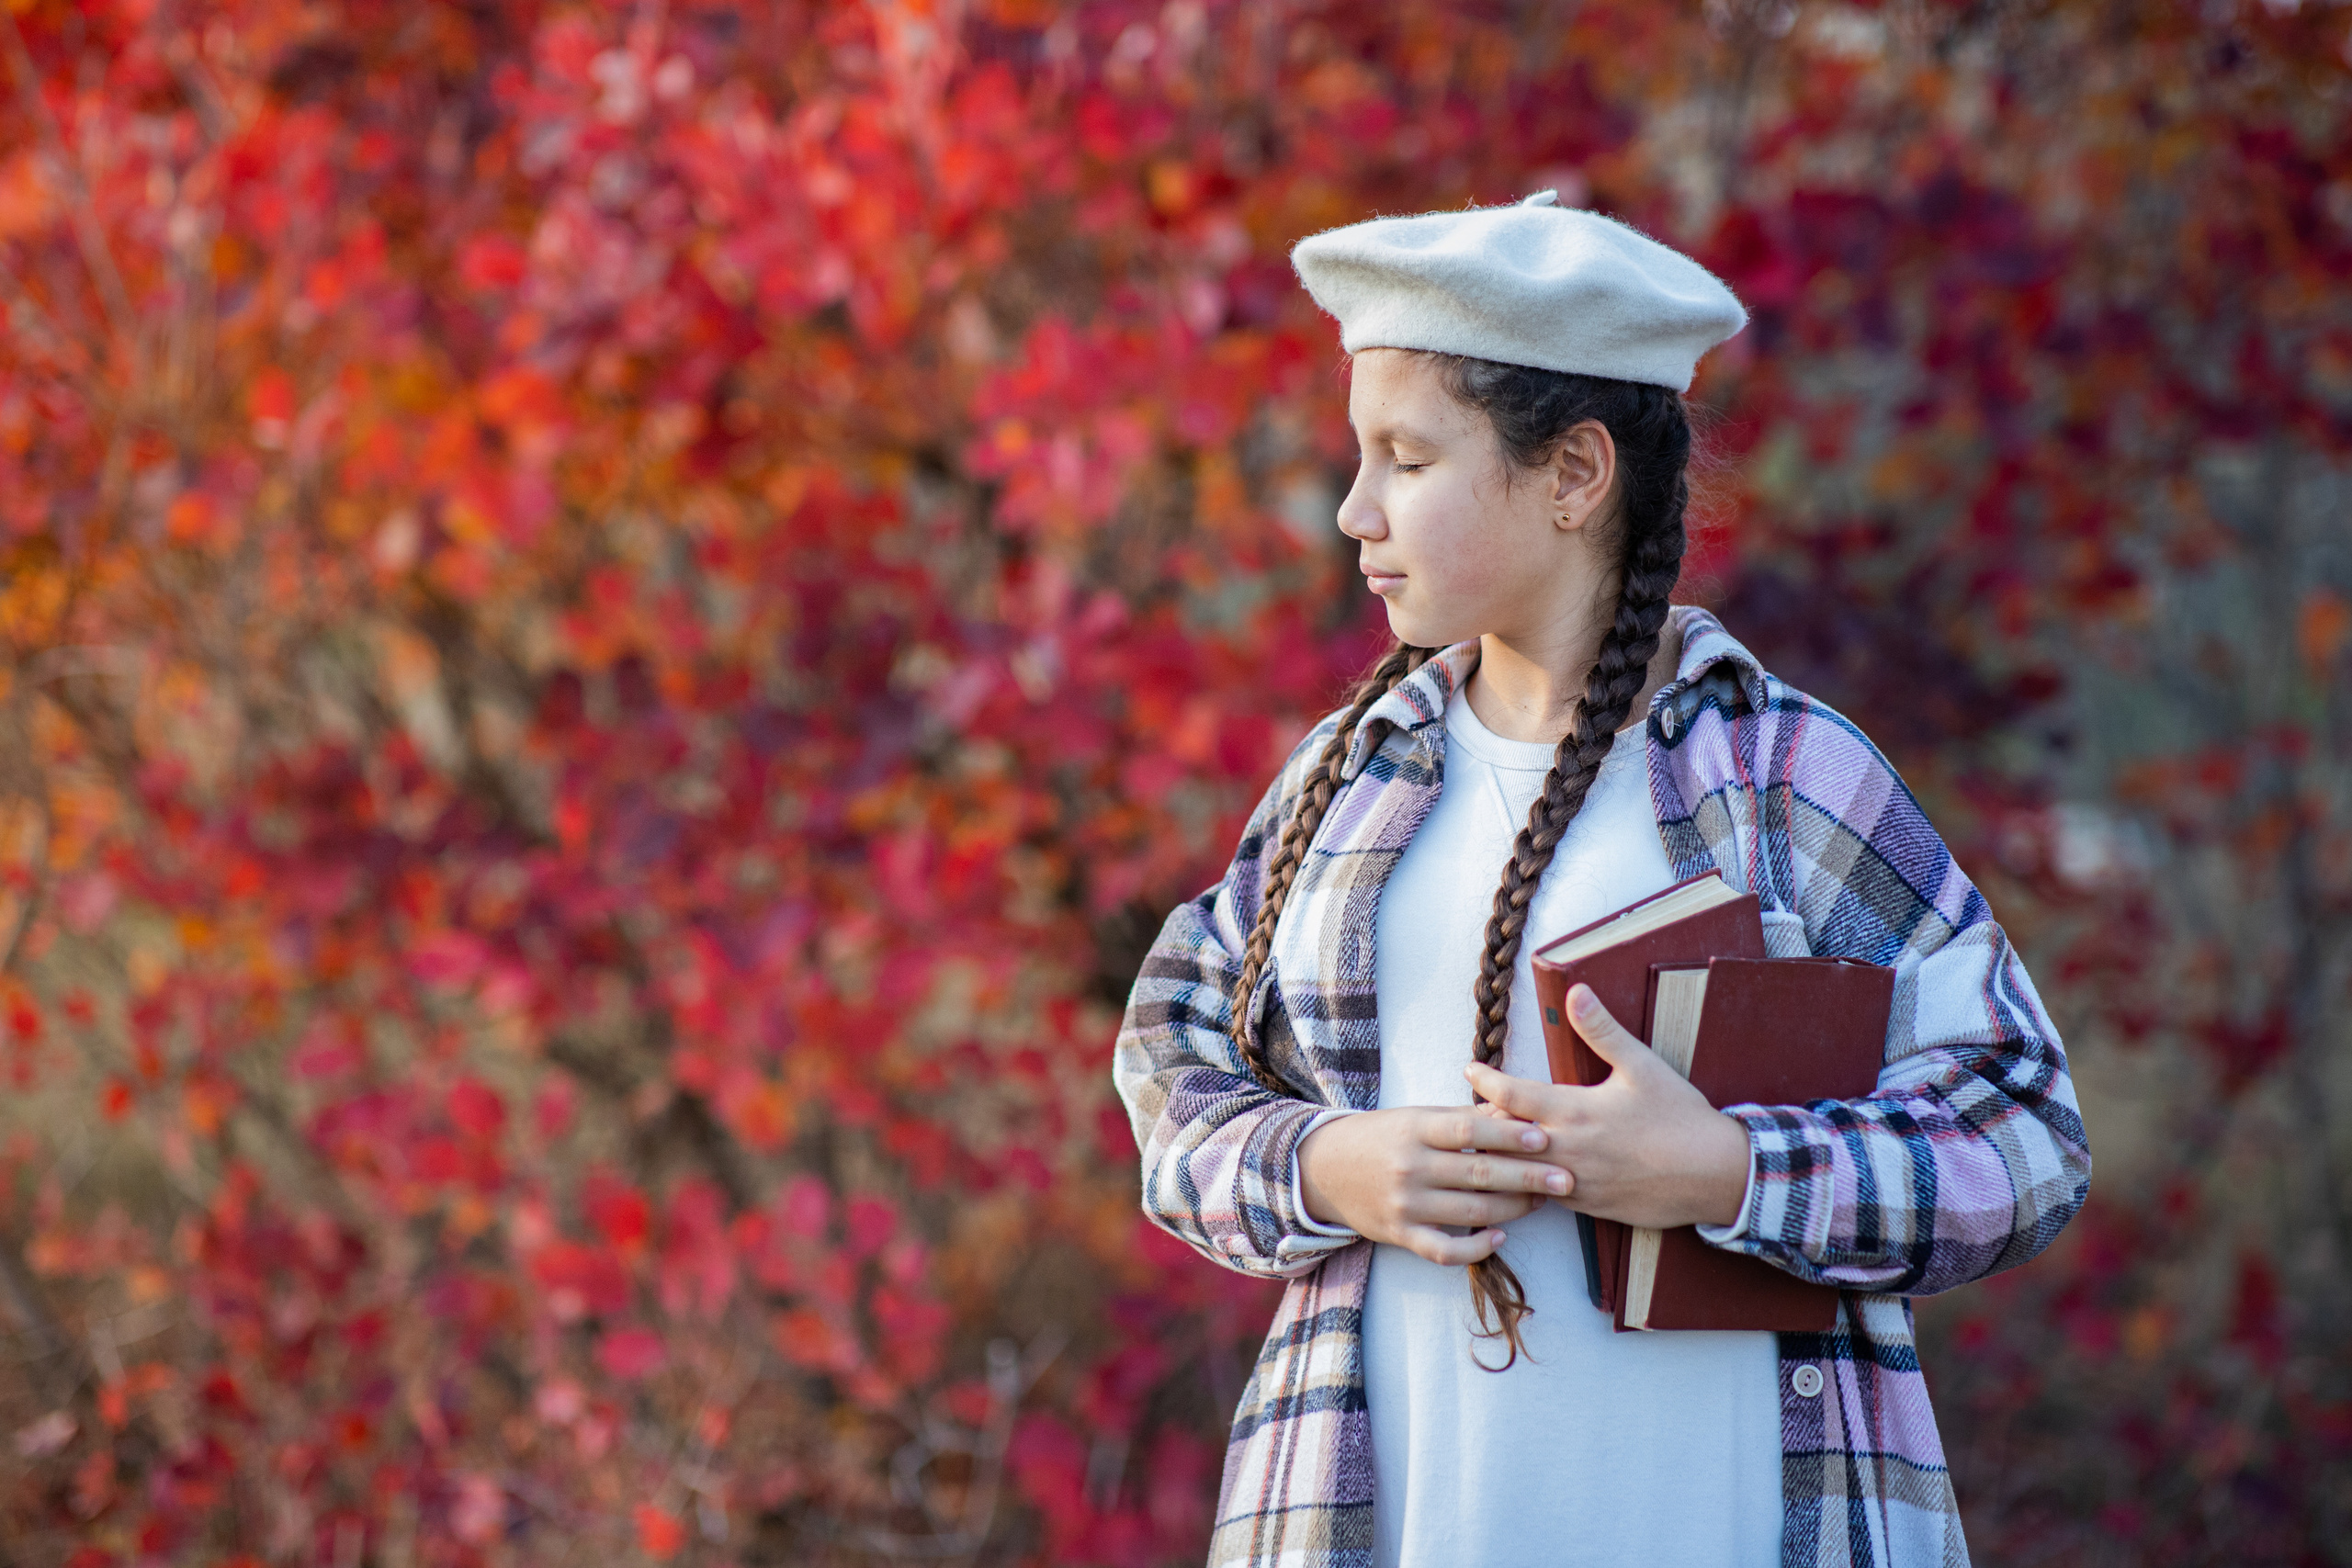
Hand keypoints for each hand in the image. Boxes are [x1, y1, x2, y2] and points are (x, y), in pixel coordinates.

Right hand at [1296, 1105, 1567, 1265]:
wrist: (1323, 1170)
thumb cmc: (1380, 1137)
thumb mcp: (1416, 1116)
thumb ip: (1463, 1119)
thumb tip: (1516, 1112)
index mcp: (1414, 1129)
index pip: (1468, 1130)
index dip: (1508, 1134)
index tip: (1545, 1137)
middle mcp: (1409, 1167)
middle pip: (1478, 1173)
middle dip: (1528, 1177)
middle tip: (1566, 1178)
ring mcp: (1405, 1204)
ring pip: (1470, 1212)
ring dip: (1513, 1209)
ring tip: (1543, 1201)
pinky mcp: (1400, 1235)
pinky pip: (1444, 1250)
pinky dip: (1475, 1248)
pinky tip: (1500, 1237)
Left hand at [1462, 983, 1752, 1230]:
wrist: (1716, 1176)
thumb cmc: (1680, 1118)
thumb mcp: (1643, 1066)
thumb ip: (1602, 1030)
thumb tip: (1576, 991)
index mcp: (1574, 1111)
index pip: (1510, 1095)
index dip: (1484, 1080)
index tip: (1470, 1069)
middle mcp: (1566, 1150)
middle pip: (1501, 1139)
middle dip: (1482, 1124)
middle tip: (1471, 1110)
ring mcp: (1575, 1183)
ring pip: (1517, 1173)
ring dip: (1501, 1157)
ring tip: (1488, 1143)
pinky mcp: (1587, 1207)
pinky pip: (1544, 1197)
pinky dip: (1527, 1184)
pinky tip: (1524, 1176)